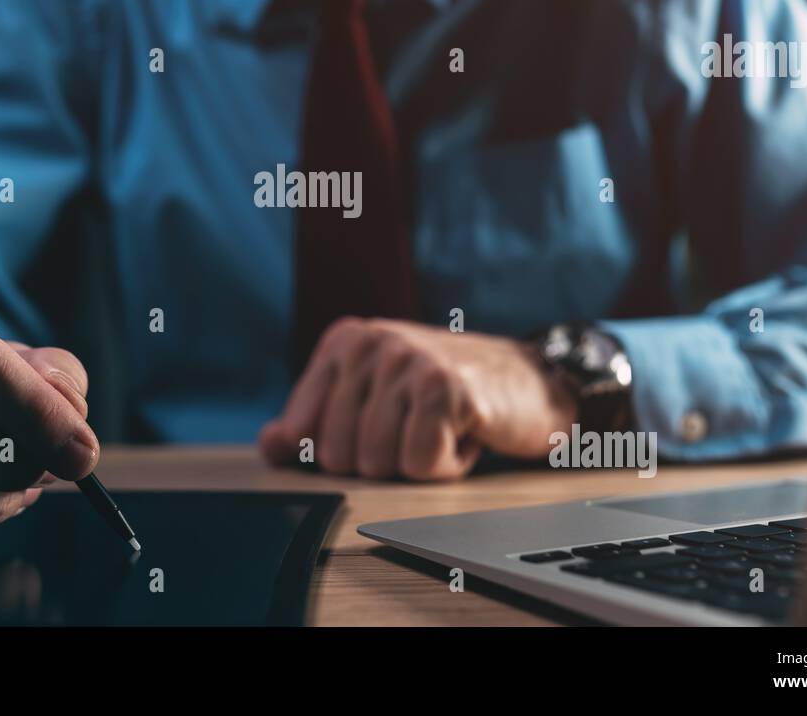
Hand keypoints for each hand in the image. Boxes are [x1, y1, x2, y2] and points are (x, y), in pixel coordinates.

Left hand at [259, 318, 577, 479]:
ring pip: (376, 463)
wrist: (533, 382)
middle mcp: (372, 341)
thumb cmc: (449, 396)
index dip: (339, 451)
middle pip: (338, 455)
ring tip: (443, 426)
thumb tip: (273, 444)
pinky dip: (446, 465)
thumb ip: (318, 421)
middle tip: (420, 426)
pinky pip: (418, 464)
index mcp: (345, 340)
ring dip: (417, 462)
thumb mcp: (376, 400)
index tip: (380, 428)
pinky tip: (466, 432)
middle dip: (383, 459)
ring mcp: (407, 360)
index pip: (301, 430)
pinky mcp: (444, 387)